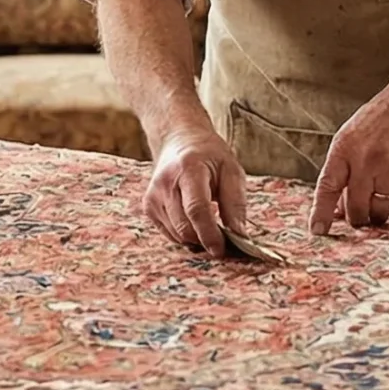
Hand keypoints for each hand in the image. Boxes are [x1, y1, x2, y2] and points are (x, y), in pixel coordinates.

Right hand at [139, 127, 251, 255]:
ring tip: (212, 226)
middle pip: (184, 227)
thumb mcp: (231, 170)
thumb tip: (239, 236)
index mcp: (188, 169)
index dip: (210, 234)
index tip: (222, 249)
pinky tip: (196, 221)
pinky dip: (186, 235)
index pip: (196, 209)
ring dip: (197, 239)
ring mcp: (153, 196)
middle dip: (205, 240)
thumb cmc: (209, 155)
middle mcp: (165, 183)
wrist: (179, 140)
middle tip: (225, 242)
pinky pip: (170, 234)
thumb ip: (236, 203)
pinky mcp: (149, 206)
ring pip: (177, 235)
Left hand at [309, 78, 388, 235]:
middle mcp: (366, 158)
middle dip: (356, 219)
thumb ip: (341, 171)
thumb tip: (337, 210)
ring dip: (378, 216)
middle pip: (356, 206)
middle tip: (360, 218)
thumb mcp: (349, 138)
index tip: (318, 231)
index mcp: (344, 149)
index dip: (321, 212)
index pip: (328, 187)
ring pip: (380, 209)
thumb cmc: (377, 122)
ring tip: (378, 211)